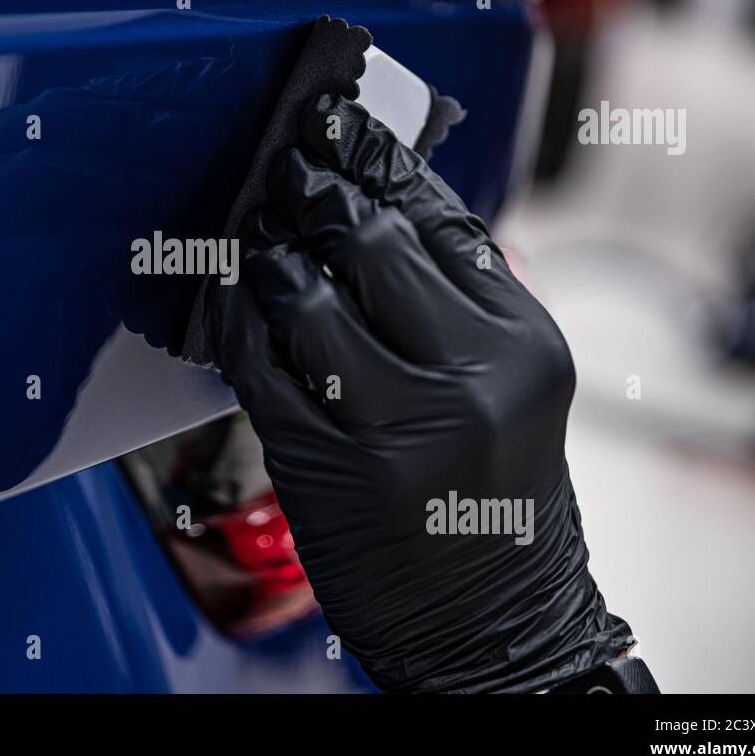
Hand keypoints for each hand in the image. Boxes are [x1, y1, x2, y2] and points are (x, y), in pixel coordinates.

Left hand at [205, 94, 632, 691]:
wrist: (497, 628)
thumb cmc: (500, 505)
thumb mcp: (518, 391)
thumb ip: (470, 299)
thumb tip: (397, 205)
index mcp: (524, 346)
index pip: (443, 218)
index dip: (381, 161)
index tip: (342, 126)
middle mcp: (468, 378)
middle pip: (371, 242)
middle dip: (318, 193)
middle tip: (289, 167)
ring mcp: (393, 425)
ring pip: (306, 296)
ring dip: (269, 253)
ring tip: (257, 234)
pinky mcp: (325, 464)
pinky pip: (260, 365)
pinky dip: (236, 318)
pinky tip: (230, 293)